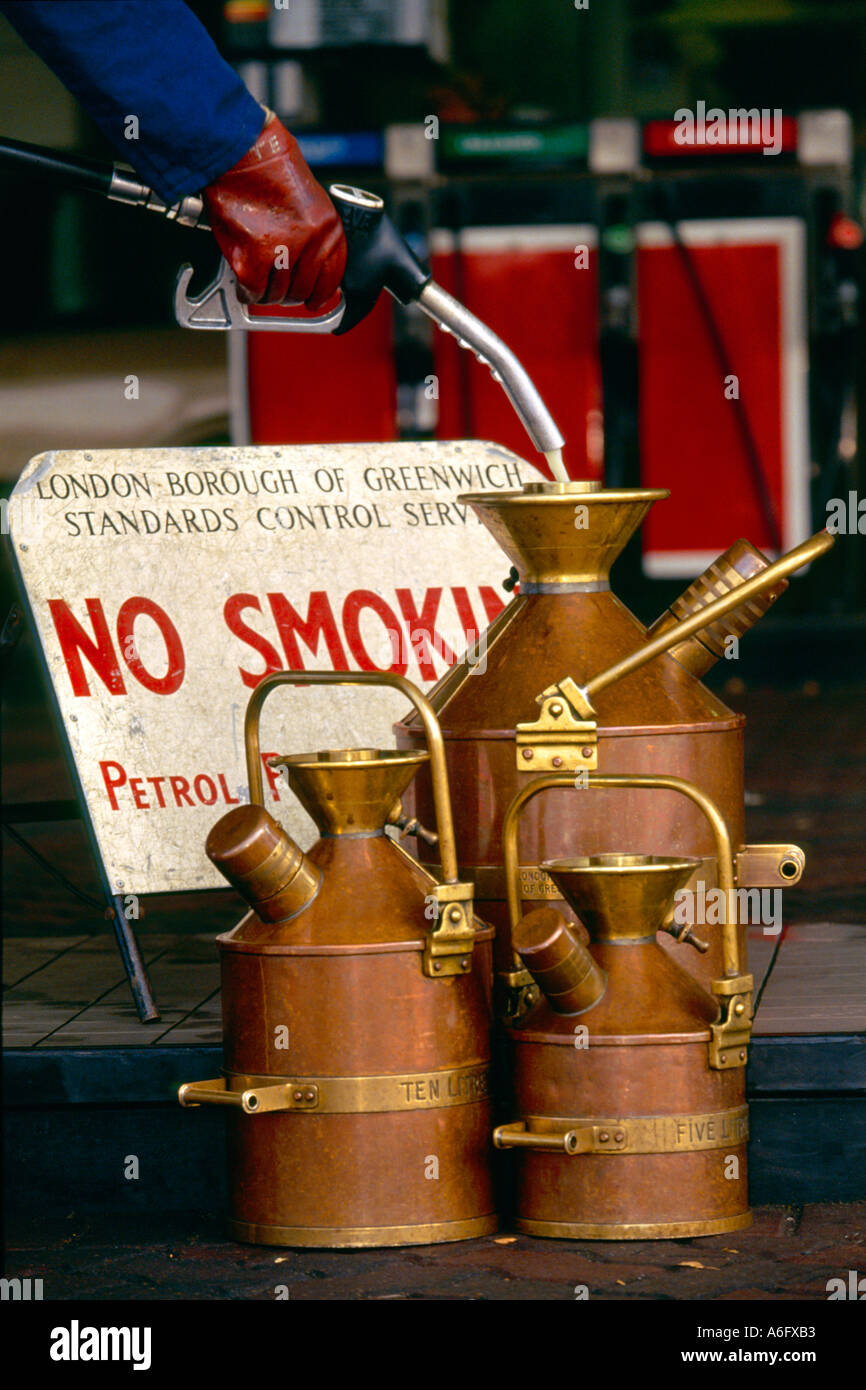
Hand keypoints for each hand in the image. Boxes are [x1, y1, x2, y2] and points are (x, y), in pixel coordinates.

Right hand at [203, 116, 346, 309]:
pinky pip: (253, 292)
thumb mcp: (308, 200)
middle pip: (302, 291)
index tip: (314, 301)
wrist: (239, 149)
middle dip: (288, 295)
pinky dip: (247, 292)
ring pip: (276, 295)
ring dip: (265, 293)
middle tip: (276, 289)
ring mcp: (283, 251)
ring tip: (257, 280)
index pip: (332, 278)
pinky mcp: (253, 257)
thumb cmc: (268, 167)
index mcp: (328, 227)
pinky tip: (244, 283)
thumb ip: (311, 233)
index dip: (321, 294)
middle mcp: (311, 241)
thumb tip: (306, 266)